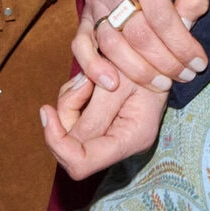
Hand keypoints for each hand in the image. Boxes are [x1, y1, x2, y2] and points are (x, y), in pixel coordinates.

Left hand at [40, 70, 168, 178]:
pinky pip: (77, 115)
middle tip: (82, 82)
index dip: (57, 141)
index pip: (81, 163)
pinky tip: (89, 80)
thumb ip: (92, 114)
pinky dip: (75, 96)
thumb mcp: (120, 84)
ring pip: (71, 126)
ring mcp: (113, 131)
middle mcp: (120, 142)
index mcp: (130, 140)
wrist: (162, 47)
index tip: (47, 111)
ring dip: (71, 99)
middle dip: (67, 112)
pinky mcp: (106, 119)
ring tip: (89, 77)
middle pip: (71, 144)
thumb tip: (58, 132)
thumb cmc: (147, 61)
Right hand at [73, 0, 209, 93]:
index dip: (181, 44)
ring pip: (111, 44)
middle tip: (185, 76)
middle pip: (136, 33)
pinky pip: (81, 44)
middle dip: (164, 62)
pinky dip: (93, 67)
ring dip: (138, 71)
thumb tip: (185, 27)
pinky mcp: (84, 13)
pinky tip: (112, 84)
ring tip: (163, 84)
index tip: (198, 62)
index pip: (160, 14)